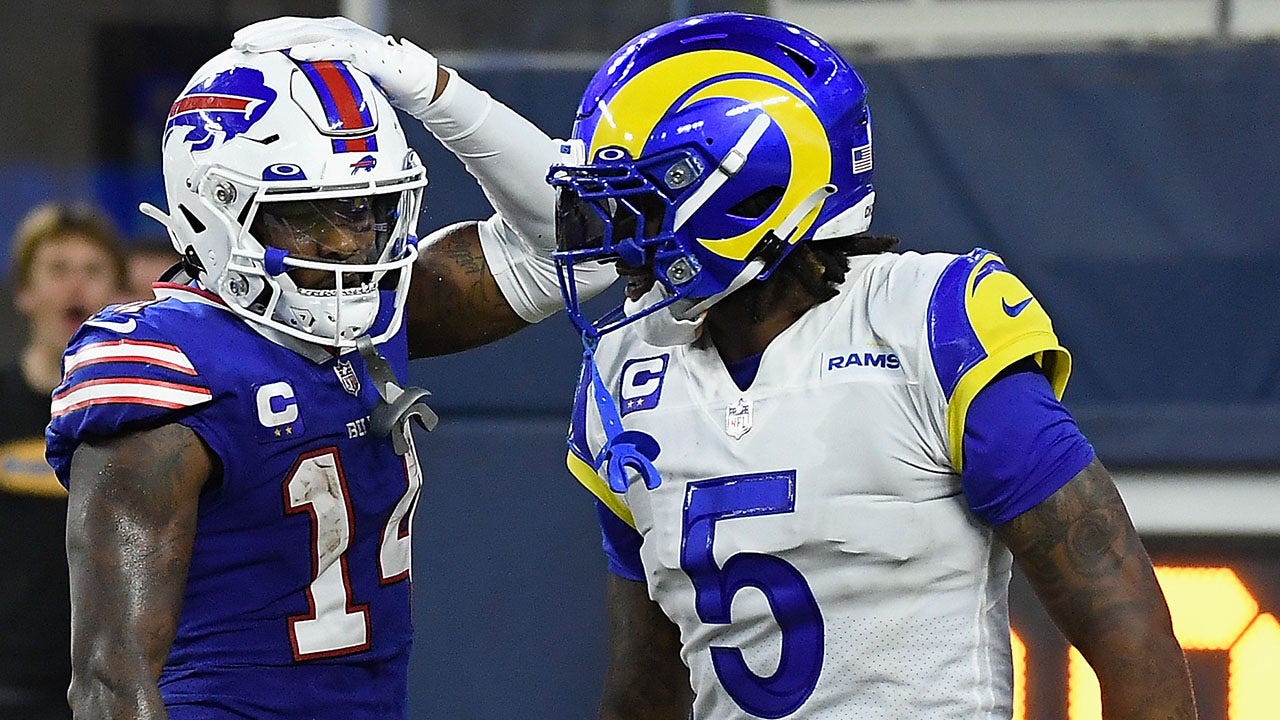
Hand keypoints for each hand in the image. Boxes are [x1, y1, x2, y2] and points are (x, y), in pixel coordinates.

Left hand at [232, 16, 439, 116]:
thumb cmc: (380, 85)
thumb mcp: (342, 84)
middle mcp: (336, 31)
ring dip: (278, 38)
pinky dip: (316, 49)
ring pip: (307, 32)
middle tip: (238, 44)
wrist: (416, 84)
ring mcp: (350, 39)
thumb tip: (294, 102)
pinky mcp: (365, 51)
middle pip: (291, 27)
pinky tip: (296, 53)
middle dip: (262, 34)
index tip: (239, 45)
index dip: (263, 35)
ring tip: (256, 46)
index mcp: (329, 36)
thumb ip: (320, 85)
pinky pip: (336, 49)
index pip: (289, 30)